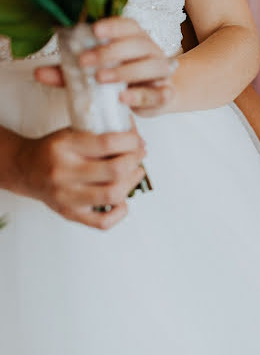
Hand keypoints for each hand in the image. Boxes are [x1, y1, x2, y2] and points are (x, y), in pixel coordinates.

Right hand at [14, 128, 145, 229]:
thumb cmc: (54, 150)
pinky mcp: (70, 214)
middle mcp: (63, 173)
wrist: (25, 169)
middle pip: (115, 170)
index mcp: (64, 147)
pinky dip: (120, 211)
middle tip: (140, 154)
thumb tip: (137, 137)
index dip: (131, 141)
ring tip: (136, 172)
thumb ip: (101, 134)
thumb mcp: (72, 132)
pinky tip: (122, 199)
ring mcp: (67, 197)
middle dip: (135, 160)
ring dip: (132, 183)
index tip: (137, 141)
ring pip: (113, 195)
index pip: (107, 143)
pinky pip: (103, 222)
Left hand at [35, 17, 177, 116]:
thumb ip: (70, 74)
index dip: (113, 26)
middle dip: (111, 52)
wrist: (151, 99)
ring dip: (126, 71)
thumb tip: (39, 73)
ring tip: (101, 79)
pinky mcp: (165, 94)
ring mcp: (161, 72)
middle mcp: (151, 52)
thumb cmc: (121, 82)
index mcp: (135, 39)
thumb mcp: (93, 74)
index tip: (93, 31)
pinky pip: (159, 93)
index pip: (129, 26)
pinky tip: (124, 97)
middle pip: (138, 44)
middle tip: (85, 61)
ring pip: (151, 66)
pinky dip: (142, 94)